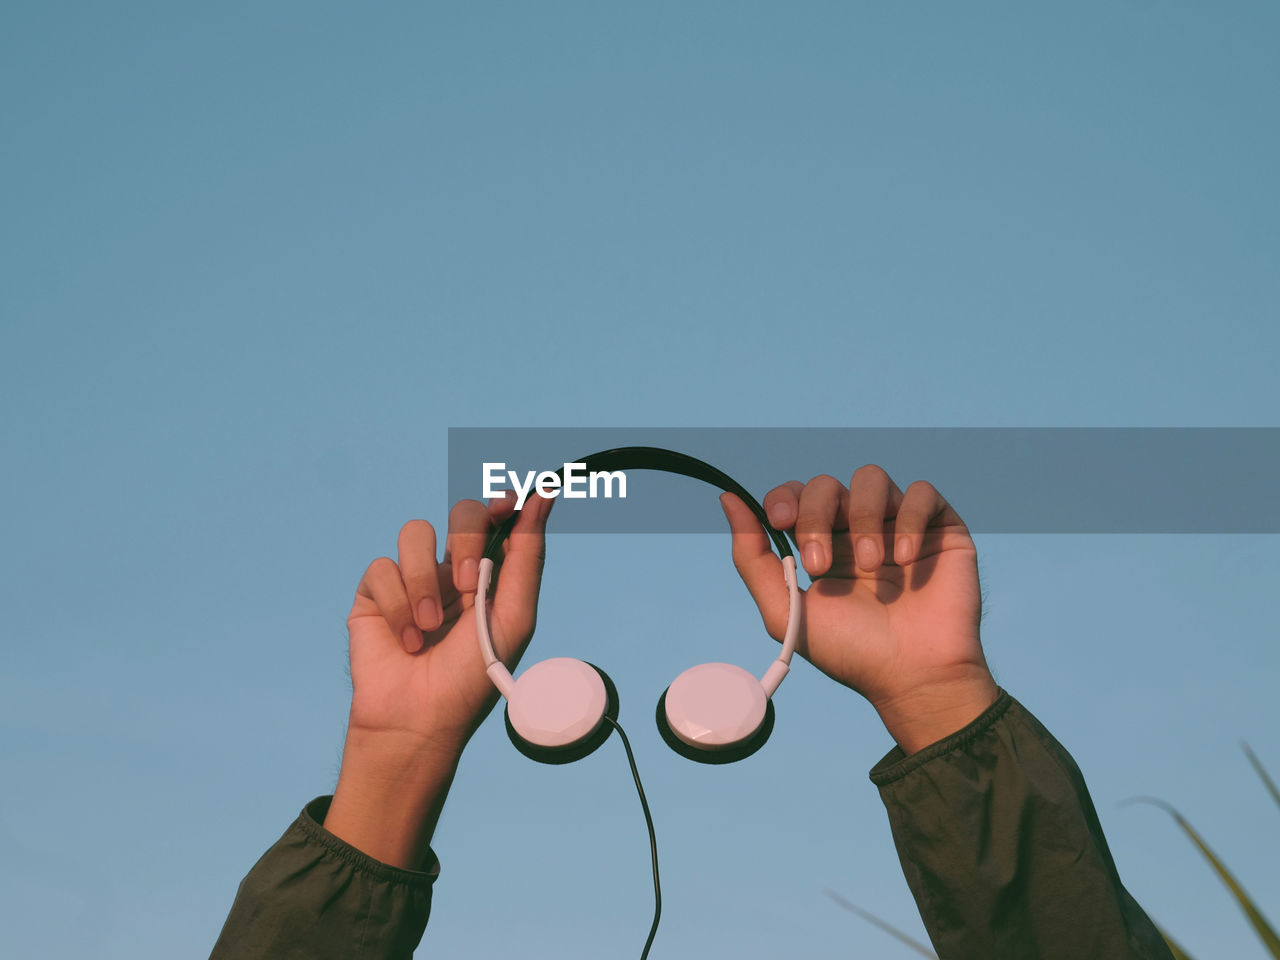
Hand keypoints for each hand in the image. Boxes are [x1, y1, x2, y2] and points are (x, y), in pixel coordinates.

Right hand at [325, 494, 551, 867]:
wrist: (420, 719)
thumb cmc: (472, 676)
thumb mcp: (513, 616)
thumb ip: (528, 555)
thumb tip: (544, 496)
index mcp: (489, 574)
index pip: (496, 520)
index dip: (503, 504)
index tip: (510, 501)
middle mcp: (451, 570)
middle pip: (461, 513)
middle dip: (467, 538)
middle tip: (472, 582)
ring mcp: (411, 579)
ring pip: (416, 532)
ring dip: (426, 580)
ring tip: (430, 626)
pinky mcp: (374, 594)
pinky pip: (382, 568)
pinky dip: (397, 606)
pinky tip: (406, 641)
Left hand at [720, 466, 997, 753]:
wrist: (913, 676)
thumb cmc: (852, 651)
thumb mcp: (785, 610)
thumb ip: (752, 557)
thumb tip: (728, 499)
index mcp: (823, 543)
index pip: (796, 495)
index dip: (784, 497)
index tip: (779, 521)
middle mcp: (859, 528)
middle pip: (826, 484)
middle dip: (815, 517)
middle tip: (820, 563)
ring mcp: (899, 525)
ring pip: (872, 478)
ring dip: (862, 517)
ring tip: (870, 564)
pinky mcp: (941, 528)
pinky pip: (923, 492)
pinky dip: (909, 520)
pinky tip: (905, 560)